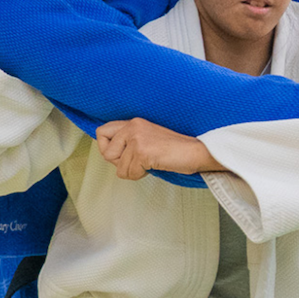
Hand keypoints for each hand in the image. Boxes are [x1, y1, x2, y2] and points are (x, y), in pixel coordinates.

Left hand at [95, 119, 218, 179]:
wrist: (196, 152)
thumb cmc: (176, 150)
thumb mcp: (149, 138)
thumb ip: (130, 141)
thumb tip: (111, 154)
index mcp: (134, 122)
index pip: (102, 131)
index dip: (106, 148)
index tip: (120, 155)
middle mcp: (132, 127)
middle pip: (106, 152)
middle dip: (119, 163)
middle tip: (136, 162)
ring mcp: (136, 139)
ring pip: (118, 167)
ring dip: (133, 172)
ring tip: (149, 164)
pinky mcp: (141, 152)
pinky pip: (128, 173)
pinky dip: (140, 175)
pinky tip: (153, 167)